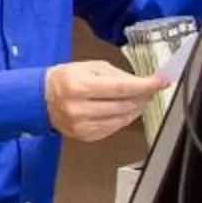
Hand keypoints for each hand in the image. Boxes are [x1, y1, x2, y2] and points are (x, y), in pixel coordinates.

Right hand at [45, 60, 160, 141]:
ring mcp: (82, 125)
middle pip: (124, 105)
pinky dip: (124, 118)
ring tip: (138, 99)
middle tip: (149, 89)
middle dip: (142, 96)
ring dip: (136, 108)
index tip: (161, 82)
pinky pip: (114, 128)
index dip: (145, 86)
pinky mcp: (85, 135)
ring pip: (122, 119)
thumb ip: (118, 75)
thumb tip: (142, 83)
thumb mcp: (90, 67)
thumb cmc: (66, 79)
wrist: (40, 98)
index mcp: (79, 87)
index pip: (121, 88)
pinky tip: (123, 110)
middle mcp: (79, 108)